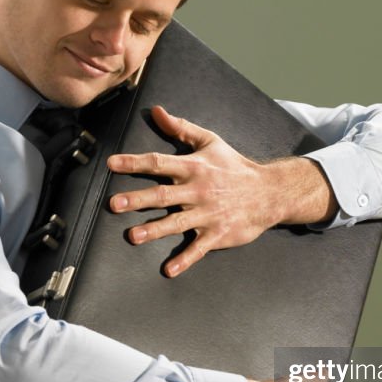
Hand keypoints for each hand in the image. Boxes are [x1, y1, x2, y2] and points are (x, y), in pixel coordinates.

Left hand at [107, 105, 335, 276]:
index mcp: (194, 167)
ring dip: (155, 230)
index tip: (112, 163)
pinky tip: (169, 270)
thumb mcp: (210, 141)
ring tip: (133, 236)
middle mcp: (198, 191)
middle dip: (138, 199)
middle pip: (163, 195)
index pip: (159, 162)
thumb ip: (181, 128)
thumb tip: (156, 111)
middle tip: (114, 204)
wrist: (269, 192)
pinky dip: (185, 260)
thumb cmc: (234, 166)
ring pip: (177, 223)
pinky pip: (199, 248)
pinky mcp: (218, 233)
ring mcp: (207, 214)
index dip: (134, 163)